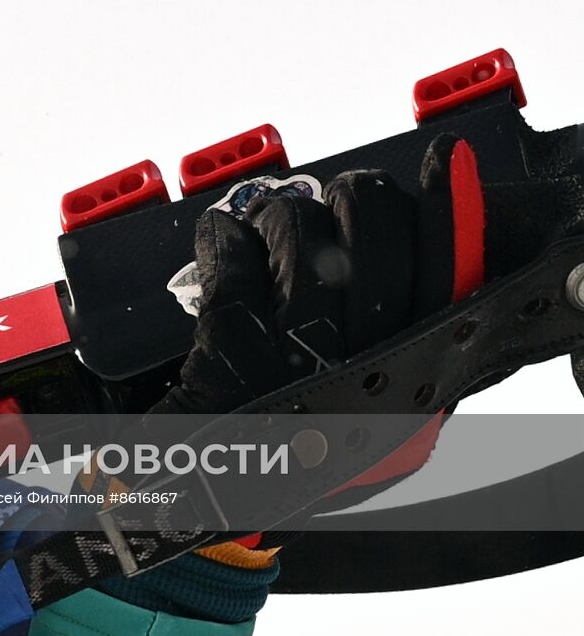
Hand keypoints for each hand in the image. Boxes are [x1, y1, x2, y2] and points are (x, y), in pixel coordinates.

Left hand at [83, 134, 581, 552]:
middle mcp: (360, 375)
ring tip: (267, 233)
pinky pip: (233, 269)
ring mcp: (294, 369)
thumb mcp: (369, 401)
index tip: (445, 163)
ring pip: (301, 244)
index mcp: (405, 382)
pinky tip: (219, 238)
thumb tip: (411, 243)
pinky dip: (222, 241)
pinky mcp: (227, 361)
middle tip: (339, 203)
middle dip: (354, 204)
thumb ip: (398, 330)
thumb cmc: (290, 445)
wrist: (211, 499)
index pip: (447, 280)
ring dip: (282, 221)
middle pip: (374, 245)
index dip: (450, 216)